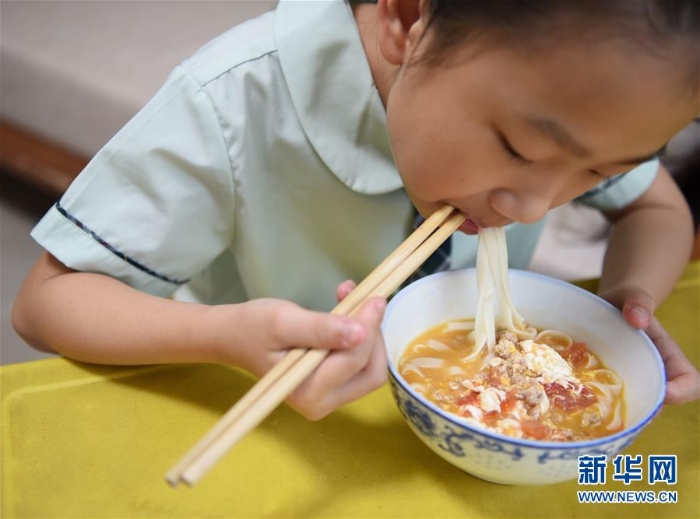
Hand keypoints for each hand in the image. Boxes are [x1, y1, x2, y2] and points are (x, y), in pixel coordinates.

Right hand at [213, 282, 387, 419]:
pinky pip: (359, 363)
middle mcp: (321, 404)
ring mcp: (328, 398)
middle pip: (370, 370)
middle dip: (373, 333)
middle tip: (365, 297)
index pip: (355, 361)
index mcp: (308, 393)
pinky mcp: (332, 387)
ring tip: (350, 297)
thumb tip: (360, 332)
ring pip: (370, 367)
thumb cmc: (253, 327)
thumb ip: (321, 329)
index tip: (374, 296)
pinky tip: (347, 309)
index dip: (369, 327)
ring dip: (368, 331)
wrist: (234, 336)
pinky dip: (360, 335)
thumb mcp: (284, 321)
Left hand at [599, 286, 699, 403]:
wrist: (603, 307)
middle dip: (639, 411)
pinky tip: (574, 401)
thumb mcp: (630, 294)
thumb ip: (637, 300)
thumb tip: (638, 320)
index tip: (663, 393)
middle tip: (613, 408)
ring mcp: (631, 383)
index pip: (690, 383)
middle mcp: (651, 375)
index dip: (682, 391)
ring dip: (613, 412)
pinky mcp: (608, 387)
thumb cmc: (622, 302)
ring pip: (630, 408)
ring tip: (591, 410)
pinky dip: (593, 405)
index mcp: (667, 356)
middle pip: (655, 404)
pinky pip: (606, 402)